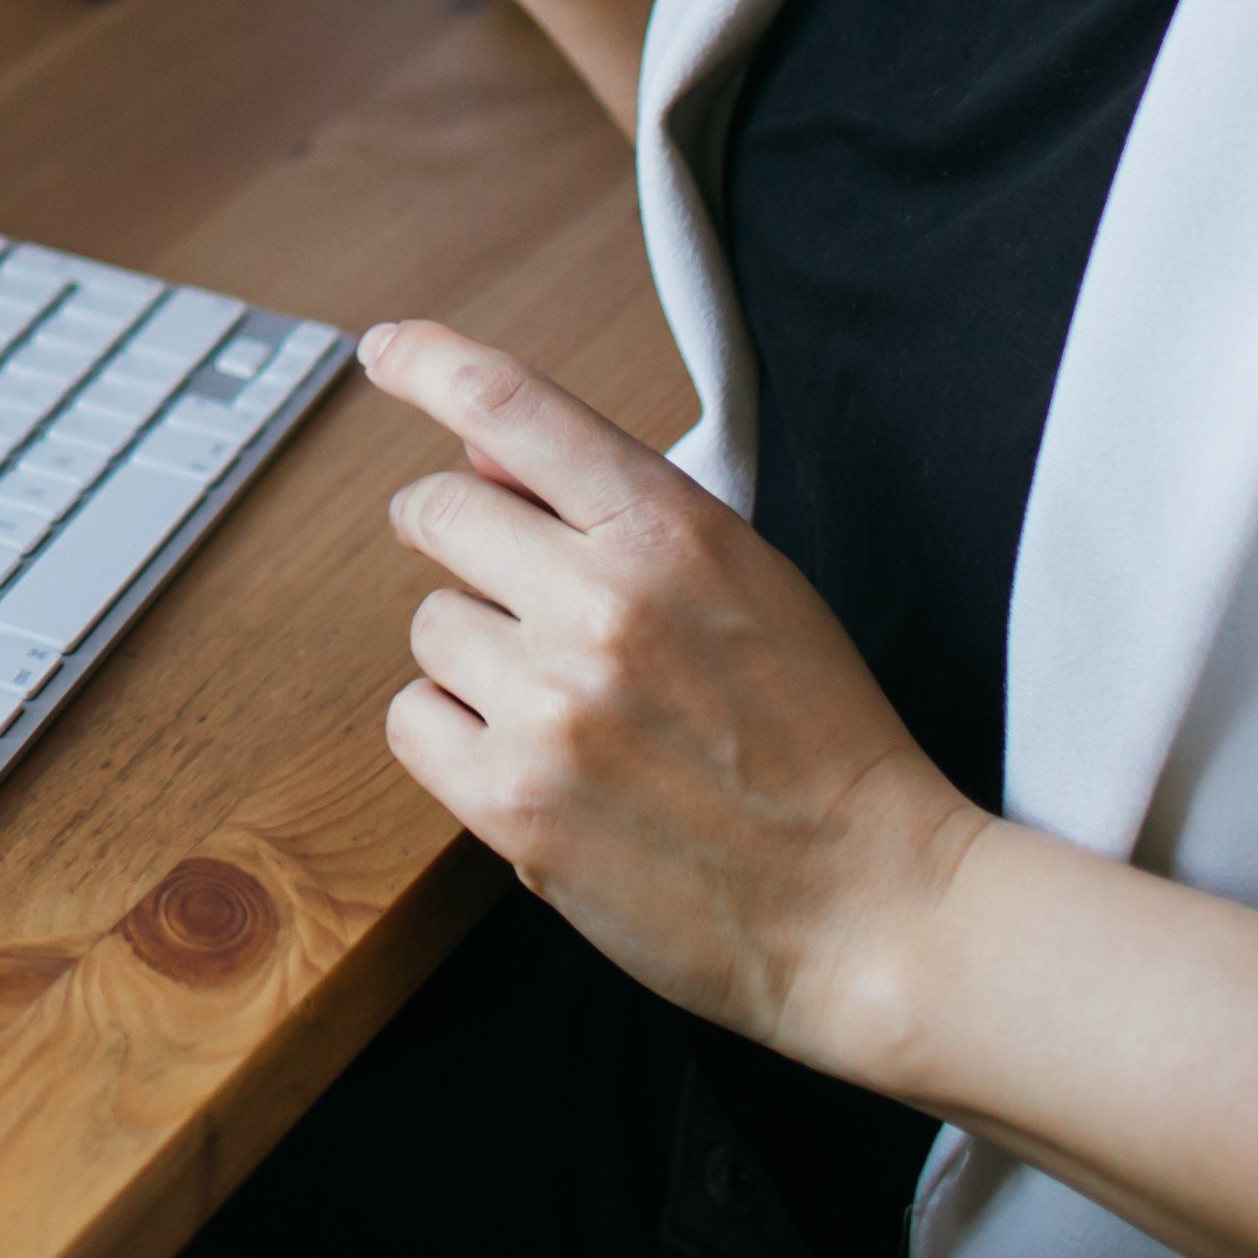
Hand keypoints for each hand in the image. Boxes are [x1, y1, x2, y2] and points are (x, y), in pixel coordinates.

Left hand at [361, 318, 976, 1074]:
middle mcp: (600, 604)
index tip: (387, 351)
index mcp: (670, 529)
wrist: (870, 906)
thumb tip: (476, 453)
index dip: (430, 363)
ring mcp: (551, 706)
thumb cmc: (818, 738)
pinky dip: (453, 734)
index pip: (511, 405)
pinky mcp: (514, 804)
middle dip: (450, 534)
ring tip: (560, 701)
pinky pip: (414, 722)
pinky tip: (528, 758)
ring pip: (428, 625)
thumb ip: (615, 507)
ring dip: (471, 653)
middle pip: (437, 512)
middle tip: (496, 580)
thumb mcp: (748, 577)